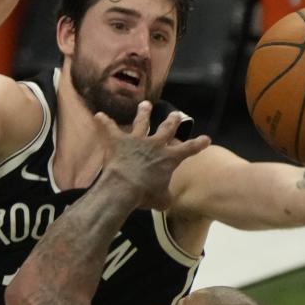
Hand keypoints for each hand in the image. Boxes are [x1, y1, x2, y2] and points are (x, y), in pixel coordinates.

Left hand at [95, 101, 209, 210]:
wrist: (124, 187)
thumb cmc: (145, 195)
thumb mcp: (162, 200)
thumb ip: (166, 197)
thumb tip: (168, 200)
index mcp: (168, 158)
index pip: (188, 149)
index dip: (198, 144)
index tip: (206, 138)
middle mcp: (155, 145)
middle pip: (166, 129)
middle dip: (173, 121)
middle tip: (176, 114)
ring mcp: (136, 140)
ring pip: (141, 122)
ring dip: (143, 113)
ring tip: (145, 104)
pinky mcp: (118, 140)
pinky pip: (110, 128)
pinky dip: (104, 122)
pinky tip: (99, 116)